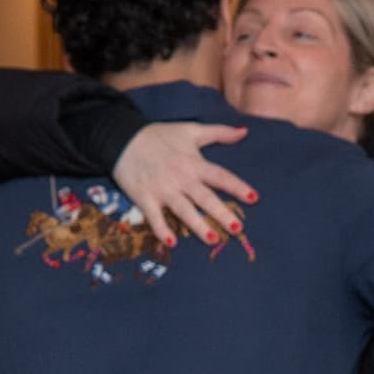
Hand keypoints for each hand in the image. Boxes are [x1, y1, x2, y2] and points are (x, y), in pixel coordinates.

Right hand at [110, 121, 253, 248]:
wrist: (119, 136)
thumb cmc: (158, 136)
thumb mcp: (189, 130)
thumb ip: (218, 133)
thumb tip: (244, 131)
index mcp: (193, 163)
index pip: (219, 176)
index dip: (237, 186)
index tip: (254, 198)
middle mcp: (180, 178)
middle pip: (204, 198)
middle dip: (220, 213)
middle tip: (237, 229)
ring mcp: (162, 189)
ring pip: (183, 210)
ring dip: (197, 225)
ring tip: (212, 240)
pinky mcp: (144, 197)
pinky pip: (154, 216)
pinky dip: (161, 229)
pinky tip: (172, 243)